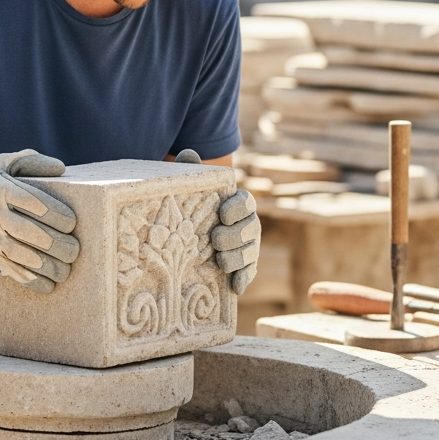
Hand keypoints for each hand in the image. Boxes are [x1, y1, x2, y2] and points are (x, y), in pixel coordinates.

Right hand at [0, 149, 78, 291]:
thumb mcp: (5, 163)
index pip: (34, 202)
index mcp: (1, 188)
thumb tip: (60, 168)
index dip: (56, 214)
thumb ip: (32, 161)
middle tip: (74, 251)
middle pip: (29, 231)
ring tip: (65, 271)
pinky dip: (30, 279)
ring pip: (20, 254)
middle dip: (56, 244)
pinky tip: (48, 285)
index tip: (72, 224)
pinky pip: (8, 268)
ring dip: (46, 266)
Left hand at [175, 150, 259, 294]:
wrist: (191, 232)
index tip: (222, 214)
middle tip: (215, 240)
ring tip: (219, 261)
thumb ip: (192, 170)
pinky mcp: (244, 266)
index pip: (245, 202)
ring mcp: (248, 246)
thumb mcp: (191, 188)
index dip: (237, 208)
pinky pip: (249, 272)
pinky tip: (235, 286)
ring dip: (237, 257)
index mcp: (238, 202)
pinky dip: (243, 279)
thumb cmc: (193, 205)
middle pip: (250, 229)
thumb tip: (188, 152)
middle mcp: (248, 224)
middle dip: (235, 236)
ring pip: (250, 252)